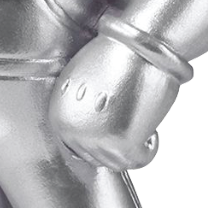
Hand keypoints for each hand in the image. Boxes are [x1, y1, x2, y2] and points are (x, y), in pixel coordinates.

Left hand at [50, 36, 179, 171]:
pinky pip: (138, 161)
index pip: (74, 146)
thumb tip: (88, 126)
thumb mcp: (82, 80)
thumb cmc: (115, 56)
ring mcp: (96, 139)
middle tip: (128, 124)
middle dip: (112, 145)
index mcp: (58, 115)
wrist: (139, 45)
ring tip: (138, 122)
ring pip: (116, 162)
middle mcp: (72, 130)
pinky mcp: (122, 144)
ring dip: (130, 147)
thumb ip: (78, 107)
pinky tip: (150, 131)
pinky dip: (148, 149)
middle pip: (94, 157)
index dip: (96, 139)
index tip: (112, 128)